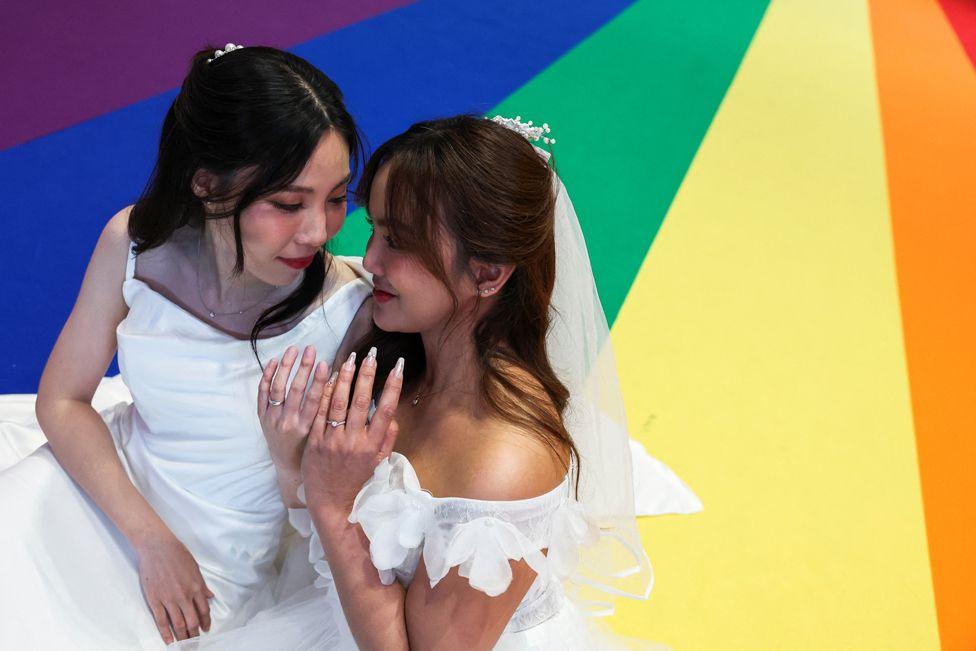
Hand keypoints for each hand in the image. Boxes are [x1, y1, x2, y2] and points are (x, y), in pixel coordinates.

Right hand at [135, 534, 213, 643]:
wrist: (157, 547)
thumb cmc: (177, 554)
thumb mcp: (195, 568)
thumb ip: (202, 585)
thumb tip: (210, 597)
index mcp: (196, 587)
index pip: (204, 610)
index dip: (205, 622)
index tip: (206, 629)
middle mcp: (184, 595)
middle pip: (192, 621)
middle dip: (194, 634)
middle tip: (195, 642)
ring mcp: (169, 599)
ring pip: (178, 623)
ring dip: (182, 636)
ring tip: (184, 644)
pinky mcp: (155, 600)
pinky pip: (161, 621)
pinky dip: (166, 633)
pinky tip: (169, 641)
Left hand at [258, 345, 331, 473]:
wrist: (288, 467)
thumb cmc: (311, 451)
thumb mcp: (324, 436)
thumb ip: (334, 416)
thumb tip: (346, 389)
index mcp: (306, 428)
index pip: (314, 400)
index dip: (319, 381)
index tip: (325, 363)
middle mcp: (288, 423)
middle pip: (295, 390)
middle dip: (303, 367)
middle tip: (311, 349)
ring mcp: (273, 419)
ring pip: (278, 388)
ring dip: (286, 367)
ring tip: (294, 349)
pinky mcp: (263, 417)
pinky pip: (262, 394)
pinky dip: (267, 376)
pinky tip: (275, 361)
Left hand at [301, 348, 403, 520]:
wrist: (331, 503)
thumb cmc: (356, 482)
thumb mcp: (378, 463)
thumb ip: (387, 440)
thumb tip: (392, 417)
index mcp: (373, 446)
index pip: (386, 409)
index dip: (394, 385)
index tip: (399, 366)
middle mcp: (354, 441)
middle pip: (362, 401)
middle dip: (368, 374)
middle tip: (372, 354)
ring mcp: (333, 441)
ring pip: (339, 403)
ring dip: (346, 378)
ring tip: (350, 359)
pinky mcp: (315, 442)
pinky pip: (320, 413)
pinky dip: (325, 394)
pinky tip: (329, 378)